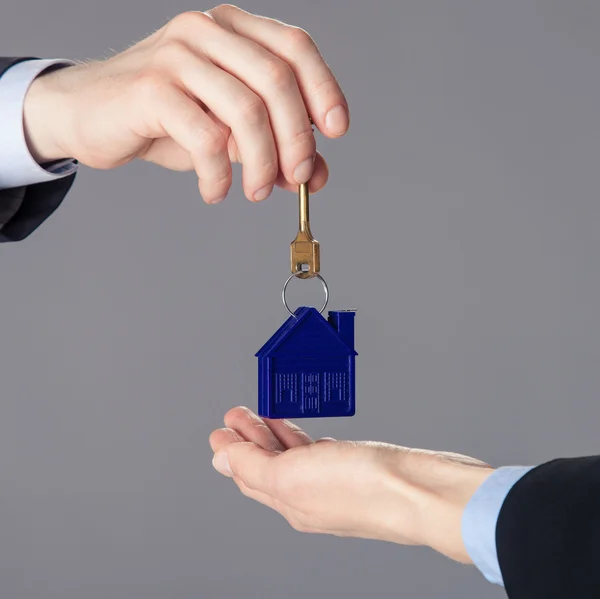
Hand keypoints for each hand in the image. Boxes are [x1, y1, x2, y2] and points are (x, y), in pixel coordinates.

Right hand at [23, 5, 348, 203]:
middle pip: (277, 81)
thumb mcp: (229, 132)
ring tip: (254, 193)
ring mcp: (177, 54)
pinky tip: (215, 191)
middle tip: (296, 180)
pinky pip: (206, 138)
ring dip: (261, 164)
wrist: (90, 113)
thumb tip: (317, 173)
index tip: (336, 131)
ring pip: (246, 111)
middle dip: (296, 140)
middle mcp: (208, 31)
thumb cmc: (165, 120)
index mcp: (233, 30)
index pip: (295, 47)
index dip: (324, 89)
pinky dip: (219, 175)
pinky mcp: (151, 88)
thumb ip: (274, 146)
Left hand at [210, 407, 493, 562]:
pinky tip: (308, 435)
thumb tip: (219, 460)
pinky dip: (307, 441)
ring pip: (295, 458)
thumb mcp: (292, 474)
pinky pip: (321, 454)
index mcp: (290, 502)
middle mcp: (311, 497)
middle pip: (269, 465)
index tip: (223, 425)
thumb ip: (253, 466)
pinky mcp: (359, 469)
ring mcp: (336, 483)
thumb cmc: (366, 488)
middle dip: (251, 438)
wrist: (425, 492)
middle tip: (238, 414)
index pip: (248, 474)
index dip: (232, 449)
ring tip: (265, 416)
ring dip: (276, 436)